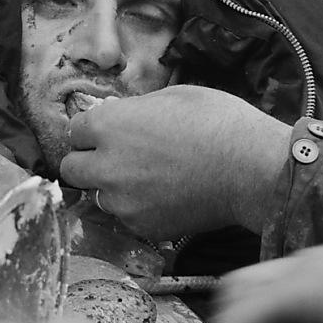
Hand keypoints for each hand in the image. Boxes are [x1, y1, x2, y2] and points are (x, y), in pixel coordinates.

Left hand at [60, 85, 290, 239]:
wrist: (250, 168)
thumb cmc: (218, 122)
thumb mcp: (172, 96)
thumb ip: (135, 109)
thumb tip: (119, 114)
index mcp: (109, 125)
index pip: (75, 131)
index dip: (91, 130)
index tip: (106, 132)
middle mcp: (106, 165)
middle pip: (72, 168)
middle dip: (88, 161)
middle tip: (115, 157)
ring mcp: (123, 201)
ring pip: (98, 195)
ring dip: (113, 187)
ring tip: (148, 178)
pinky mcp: (142, 226)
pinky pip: (126, 217)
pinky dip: (138, 208)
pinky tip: (165, 195)